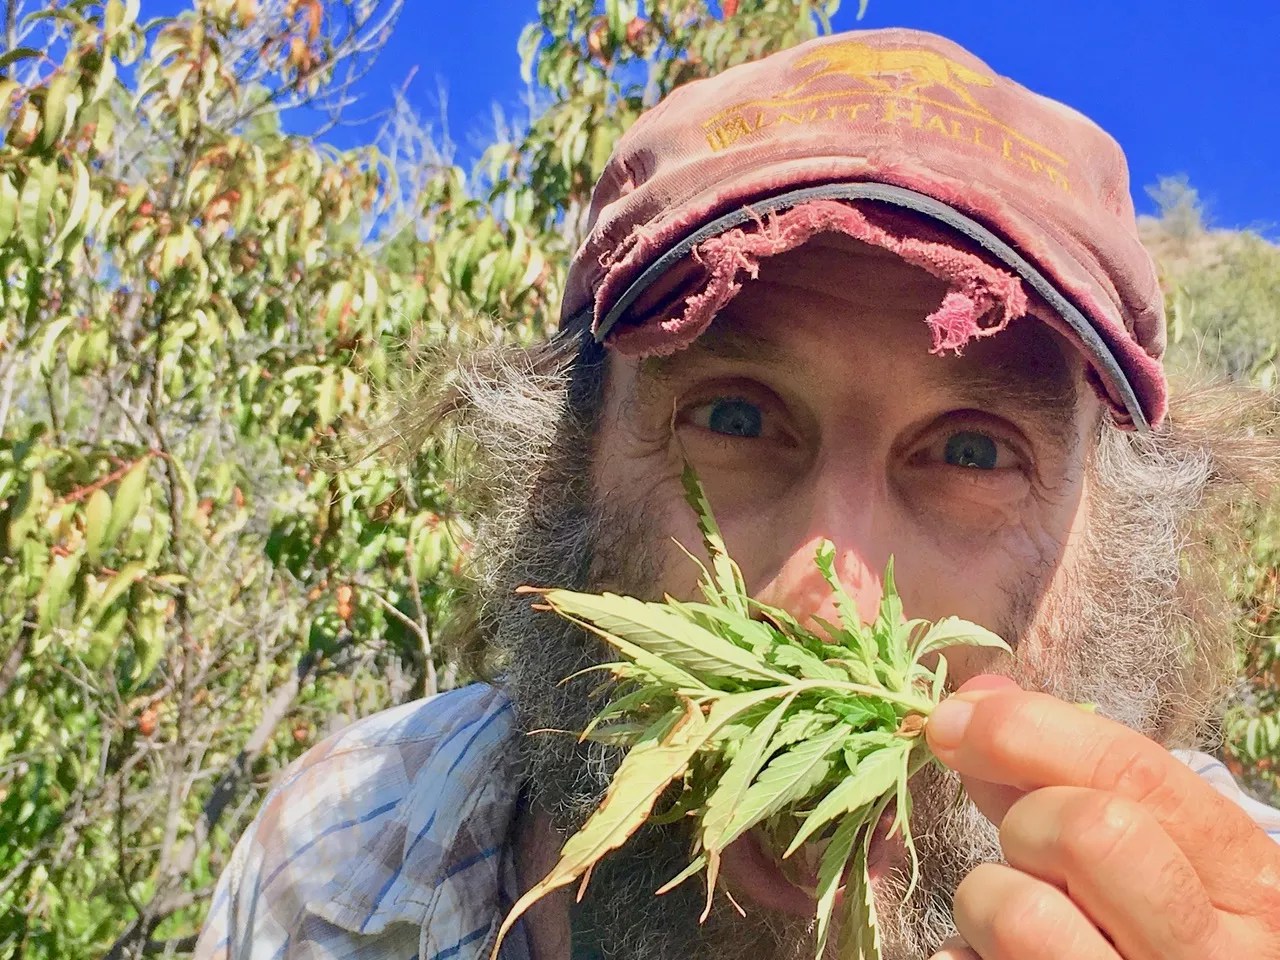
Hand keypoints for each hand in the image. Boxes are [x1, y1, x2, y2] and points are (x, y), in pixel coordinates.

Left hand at [923, 676, 1279, 959]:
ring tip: (1017, 915)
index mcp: (1246, 882)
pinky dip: (966, 958)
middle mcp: (1213, 955)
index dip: (1025, 729)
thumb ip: (1068, 772)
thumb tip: (975, 699)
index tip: (952, 722)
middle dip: (1026, 823)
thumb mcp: (1159, 848)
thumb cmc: (1167, 925)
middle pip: (1086, 832)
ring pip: (1017, 913)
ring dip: (986, 899)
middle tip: (1029, 850)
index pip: (1134, 773)